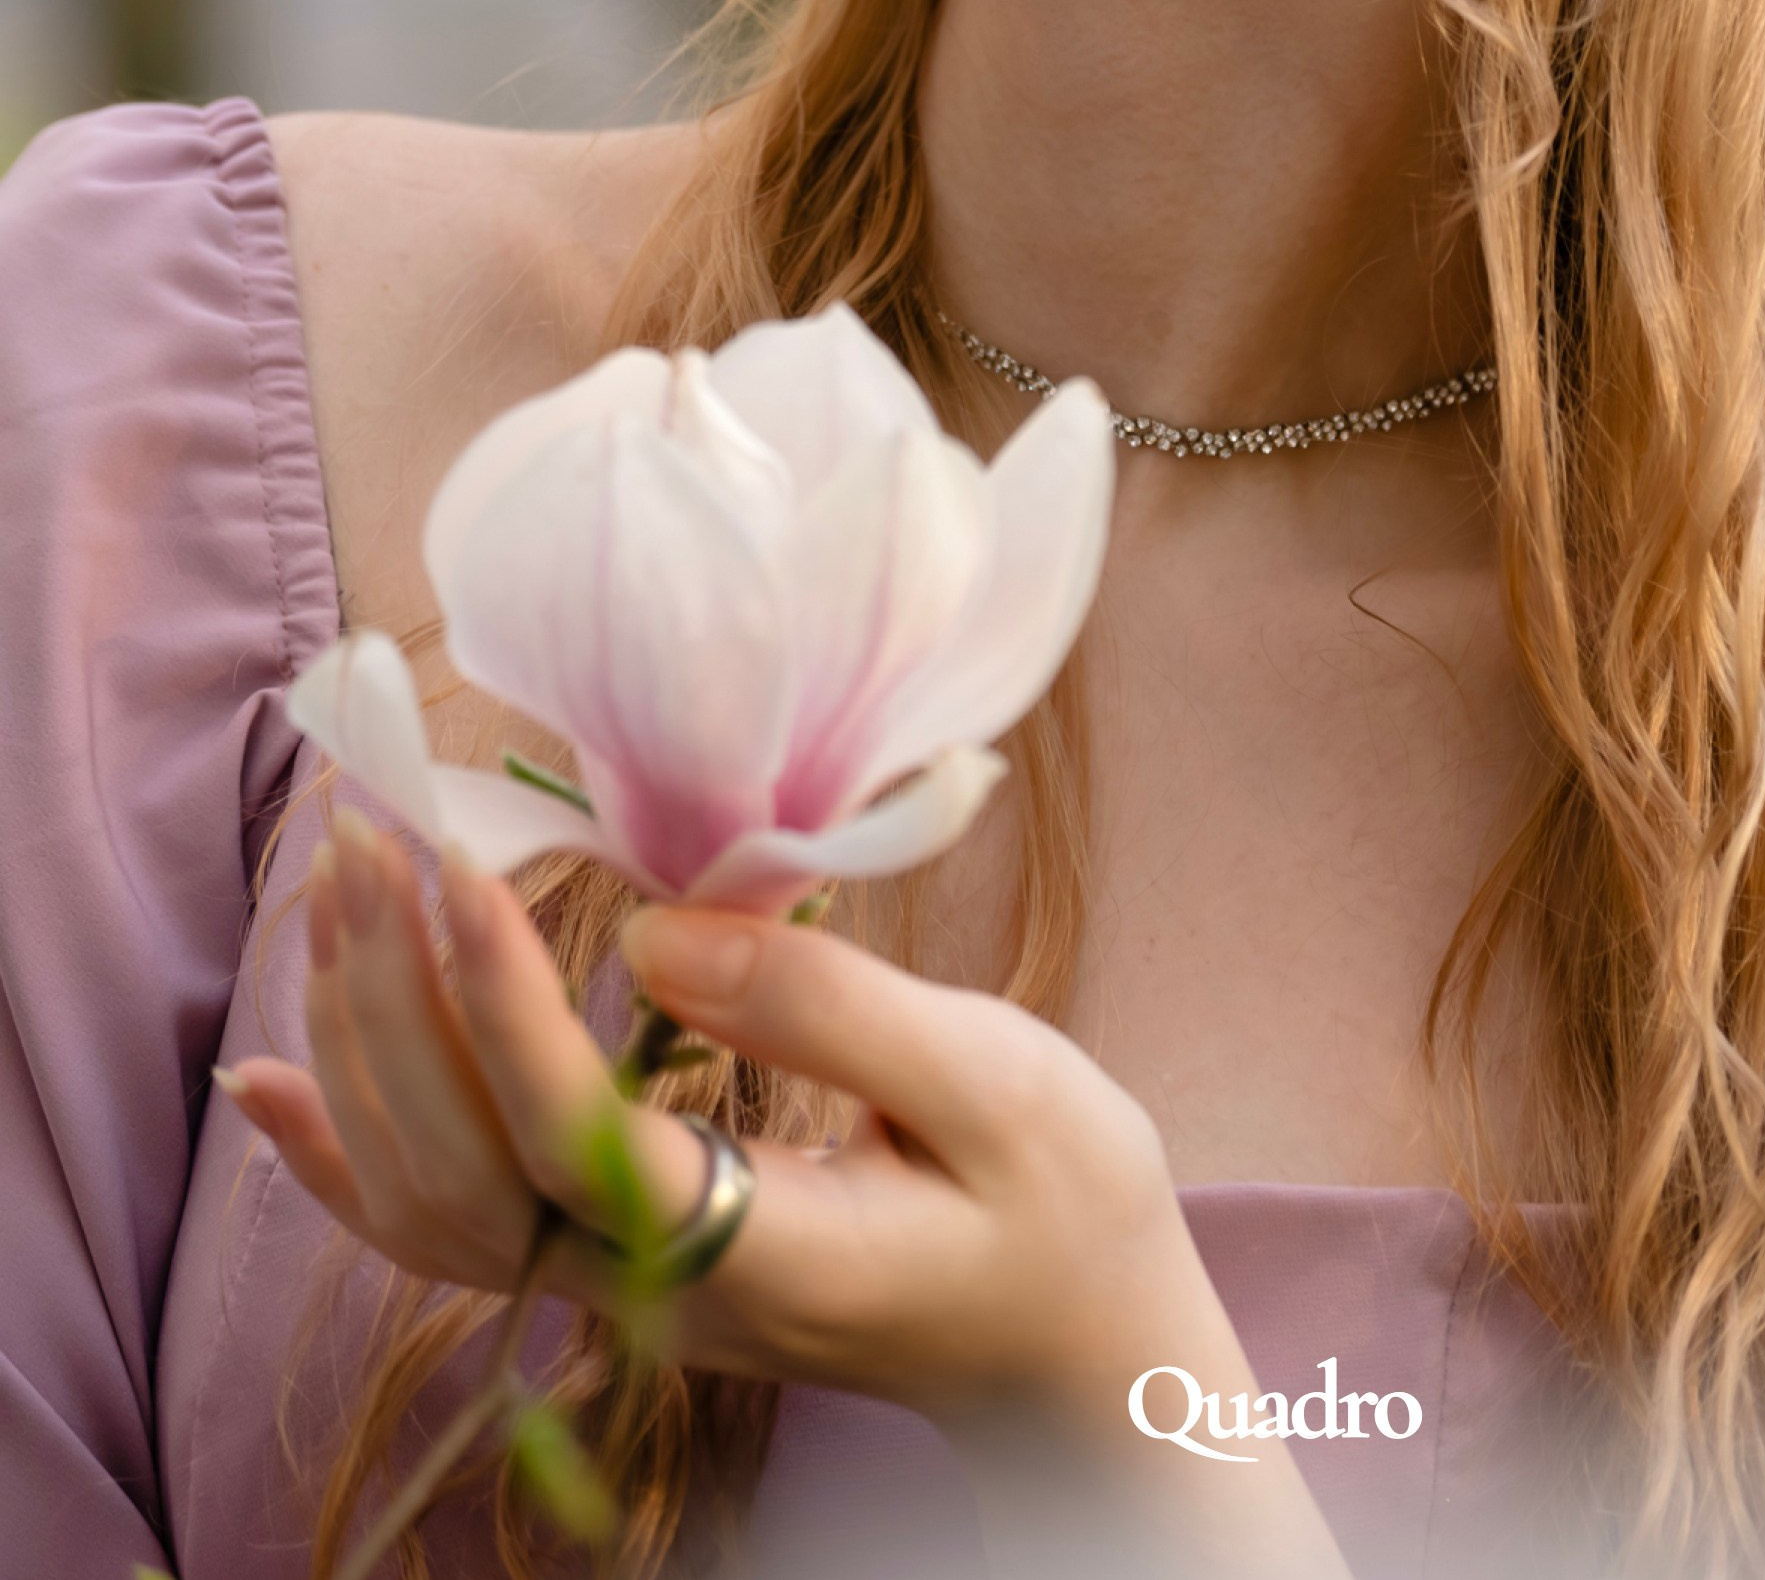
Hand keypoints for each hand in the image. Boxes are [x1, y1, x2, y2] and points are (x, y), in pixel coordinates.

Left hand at [221, 811, 1353, 1570]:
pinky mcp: (623, 1264)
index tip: (451, 864)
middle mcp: (660, 1293)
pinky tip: (268, 1080)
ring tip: (337, 883)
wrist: (1081, 1354)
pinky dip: (342, 1152)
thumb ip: (827, 1010)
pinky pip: (445, 1224)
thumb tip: (650, 931)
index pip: (573, 1137)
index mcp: (759, 1251)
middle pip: (461, 1172)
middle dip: (393, 995)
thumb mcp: (995, 1085)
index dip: (495, 1002)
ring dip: (362, 1042)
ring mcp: (629, 1295)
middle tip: (367, 826)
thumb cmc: (1064, 1203)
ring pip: (430, 1199)